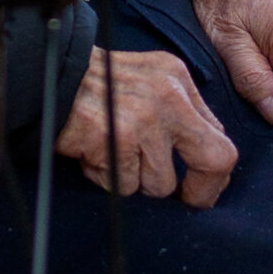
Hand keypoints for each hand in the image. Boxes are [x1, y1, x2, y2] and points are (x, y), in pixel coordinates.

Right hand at [54, 48, 238, 206]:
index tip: (199, 189)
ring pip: (161, 184)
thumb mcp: (149, 80)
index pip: (219, 136)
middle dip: (202, 191)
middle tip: (186, 200)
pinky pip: (125, 186)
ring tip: (113, 155)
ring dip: (135, 181)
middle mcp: (168, 95)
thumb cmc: (100, 85)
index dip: (211, 173)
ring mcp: (145, 117)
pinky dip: (108, 178)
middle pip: (214, 158)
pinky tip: (94, 154)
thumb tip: (205, 158)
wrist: (52, 73)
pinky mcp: (118, 139)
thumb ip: (179, 111)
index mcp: (178, 78)